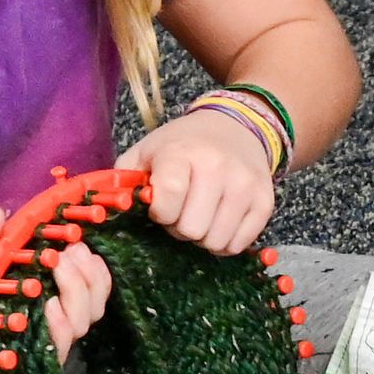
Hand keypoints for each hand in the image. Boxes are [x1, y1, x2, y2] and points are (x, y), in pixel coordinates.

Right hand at [0, 208, 106, 355]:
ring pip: (91, 312)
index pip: (47, 346)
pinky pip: (96, 297)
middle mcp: (39, 333)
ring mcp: (57, 319)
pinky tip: (87, 253)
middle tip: (64, 254)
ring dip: (89, 279)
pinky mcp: (67, 302)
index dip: (57, 328)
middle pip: (77, 326)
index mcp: (12, 336)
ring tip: (74, 247)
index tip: (49, 299)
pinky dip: (97, 276)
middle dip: (76, 289)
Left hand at [125, 104, 278, 257]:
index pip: (168, 201)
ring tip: (201, 217)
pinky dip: (225, 242)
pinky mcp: (265, 202)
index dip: (160, 214)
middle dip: (181, 229)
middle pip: (192, 229)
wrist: (237, 128)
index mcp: (181, 154)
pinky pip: (240, 244)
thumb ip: (125, 181)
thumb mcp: (147, 152)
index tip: (160, 207)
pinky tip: (218, 223)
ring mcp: (245, 186)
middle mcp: (218, 168)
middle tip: (182, 213)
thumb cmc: (182, 146)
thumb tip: (108, 212)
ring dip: (203, 237)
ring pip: (217, 241)